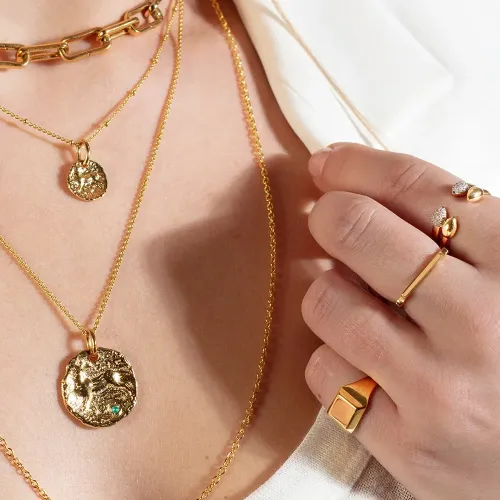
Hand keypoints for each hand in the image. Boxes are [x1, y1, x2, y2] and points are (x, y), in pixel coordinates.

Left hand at [302, 144, 499, 499]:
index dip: (356, 166)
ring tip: (359, 307)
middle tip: (327, 220)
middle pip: (355, 230)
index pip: (414, 187)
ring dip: (330, 295)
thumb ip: (454, 233)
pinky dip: (334, 360)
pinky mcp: (409, 446)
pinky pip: (325, 374)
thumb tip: (352, 187)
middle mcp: (480, 322)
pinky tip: (366, 368)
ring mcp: (441, 388)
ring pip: (326, 301)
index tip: (326, 163)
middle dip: (327, 216)